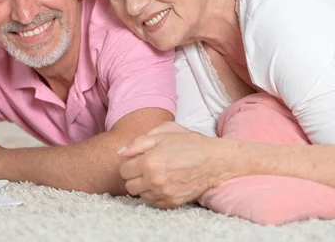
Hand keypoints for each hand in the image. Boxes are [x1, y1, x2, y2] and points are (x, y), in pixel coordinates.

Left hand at [118, 122, 234, 208]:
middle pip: (129, 186)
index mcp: (149, 161)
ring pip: (141, 195)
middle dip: (134, 177)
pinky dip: (156, 195)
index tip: (138, 160)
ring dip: (144, 187)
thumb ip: (138, 142)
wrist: (215, 160)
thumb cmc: (189, 143)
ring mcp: (164, 193)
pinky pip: (154, 203)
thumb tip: (121, 152)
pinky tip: (164, 184)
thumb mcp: (163, 133)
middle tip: (145, 168)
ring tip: (156, 175)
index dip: (129, 164)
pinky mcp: (173, 202)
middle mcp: (154, 180)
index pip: (123, 171)